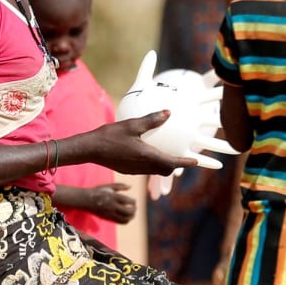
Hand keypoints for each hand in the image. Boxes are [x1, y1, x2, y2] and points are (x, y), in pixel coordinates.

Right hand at [81, 113, 197, 176]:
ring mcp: (135, 170)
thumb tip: (168, 113)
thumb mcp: (131, 125)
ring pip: (155, 171)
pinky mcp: (128, 170)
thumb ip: (151, 120)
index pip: (171, 162)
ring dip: (164, 166)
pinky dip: (153, 165)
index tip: (195, 162)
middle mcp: (143, 166)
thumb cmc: (109, 136)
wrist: (90, 149)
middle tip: (182, 158)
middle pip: (165, 170)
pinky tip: (148, 155)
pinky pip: (146, 170)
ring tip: (167, 155)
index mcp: (147, 156)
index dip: (185, 163)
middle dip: (175, 165)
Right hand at [81, 182, 136, 223]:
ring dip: (131, 216)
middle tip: (134, 207)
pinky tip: (126, 217)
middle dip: (134, 210)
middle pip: (128, 211)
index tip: (134, 201)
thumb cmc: (98, 191)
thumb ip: (120, 186)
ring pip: (125, 218)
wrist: (86, 200)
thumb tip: (131, 186)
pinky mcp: (108, 218)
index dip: (133, 202)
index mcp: (113, 197)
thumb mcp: (108, 186)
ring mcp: (110, 213)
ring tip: (132, 213)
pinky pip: (120, 221)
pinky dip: (126, 220)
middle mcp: (112, 206)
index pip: (128, 201)